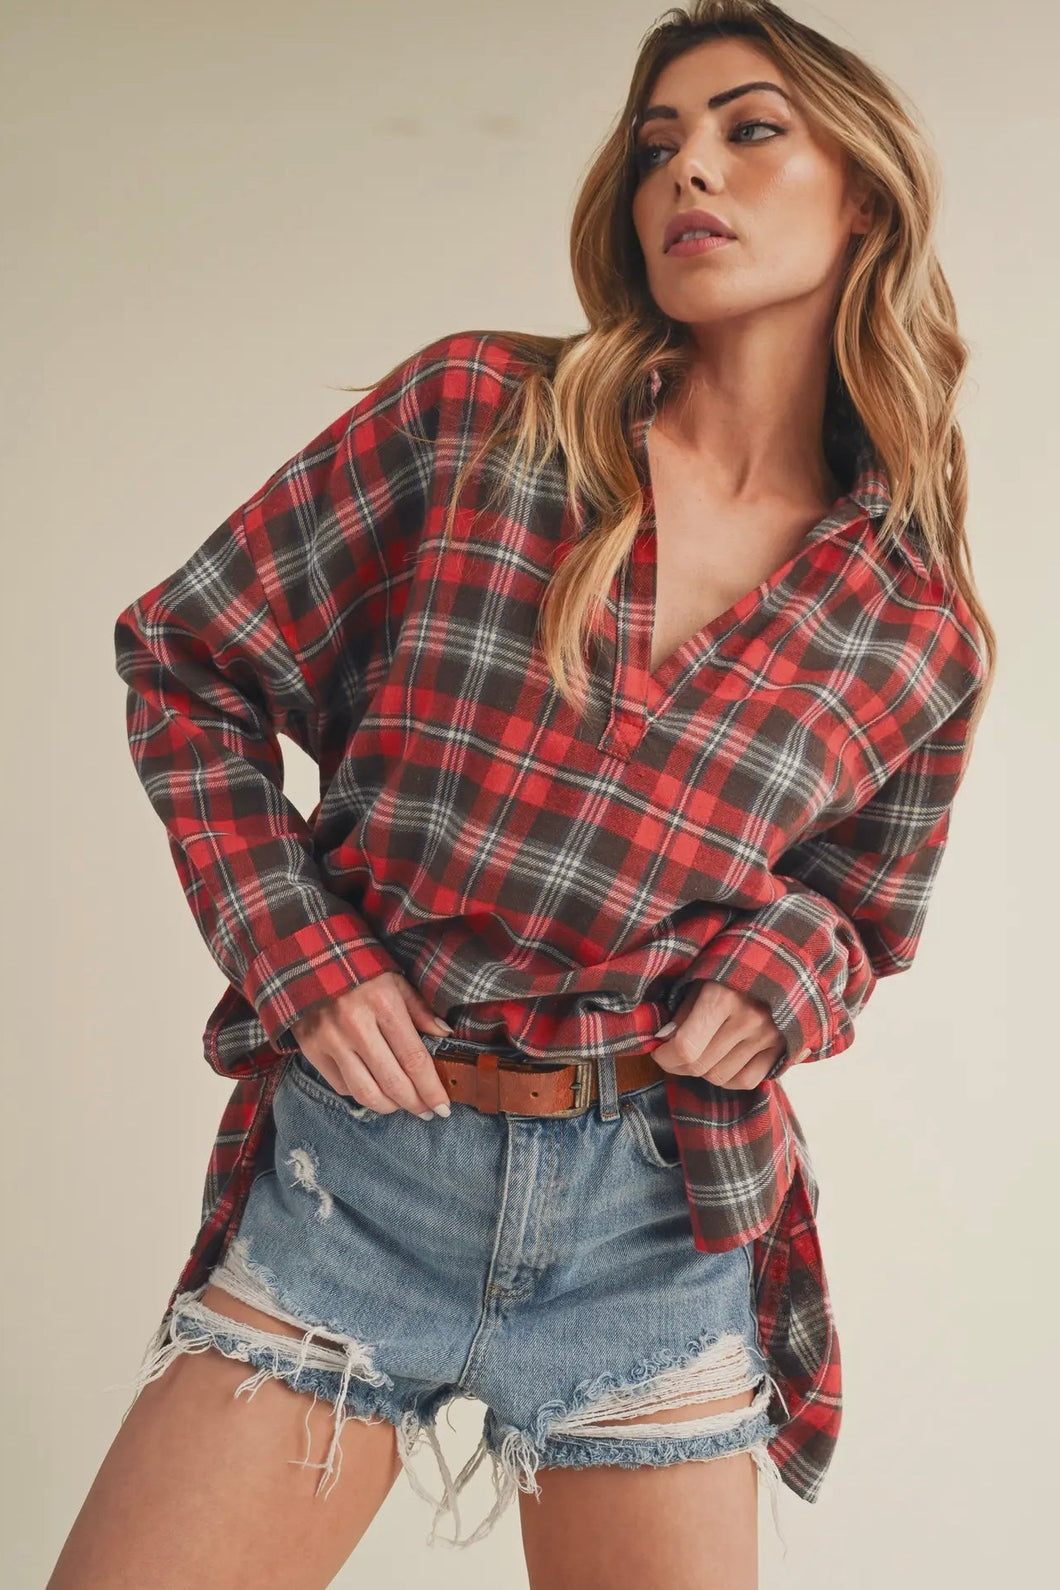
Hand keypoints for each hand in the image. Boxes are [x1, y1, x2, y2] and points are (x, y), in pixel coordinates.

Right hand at [290, 971, 453, 1116]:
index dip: (431, 1089)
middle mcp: (355, 1025)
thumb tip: (445, 1036)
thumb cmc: (361, 970)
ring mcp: (330, 1039)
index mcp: (383, 1004)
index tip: (444, 1106)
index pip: (414, 1059)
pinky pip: (342, 1086)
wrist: (309, 960)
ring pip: (365, 1092)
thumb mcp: (395, 980)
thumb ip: (420, 1009)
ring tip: (403, 1106)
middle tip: (428, 1112)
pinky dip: (362, 1095)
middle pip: (392, 1082)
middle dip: (415, 1104)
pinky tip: (376, 1091)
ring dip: (390, 1107)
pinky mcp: (311, 1050)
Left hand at [652, 980, 793, 1090]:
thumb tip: (663, 1042)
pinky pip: (746, 1081)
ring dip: (702, 1071)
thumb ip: (680, 1012)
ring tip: (700, 1053)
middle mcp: (748, 1018)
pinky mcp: (781, 1047)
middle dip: (678, 1065)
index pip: (686, 1047)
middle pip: (700, 1066)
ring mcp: (767, 1035)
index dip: (665, 1056)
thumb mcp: (698, 980)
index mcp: (722, 997)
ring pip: (720, 1077)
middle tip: (673, 1056)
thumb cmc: (728, 968)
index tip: (659, 1051)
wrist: (776, 960)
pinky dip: (728, 1079)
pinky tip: (721, 1064)